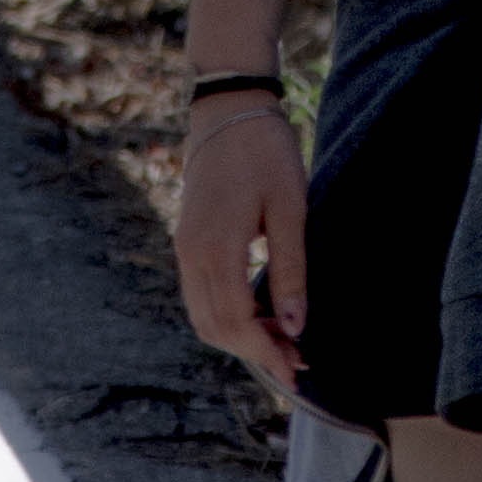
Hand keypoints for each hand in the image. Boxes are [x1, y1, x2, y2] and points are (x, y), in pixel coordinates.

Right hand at [174, 91, 310, 386]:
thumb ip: (290, 270)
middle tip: (297, 358)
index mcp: (215, 248)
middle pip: (214, 328)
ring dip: (240, 336)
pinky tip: (262, 311)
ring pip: (204, 316)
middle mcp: (191, 254)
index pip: (236, 322)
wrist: (228, 109)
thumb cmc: (266, 152)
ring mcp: (184, 248)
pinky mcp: (188, 241)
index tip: (296, 372)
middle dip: (254, 351)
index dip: (266, 352)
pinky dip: (228, 314)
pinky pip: (201, 295)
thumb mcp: (290, 208)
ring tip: (283, 338)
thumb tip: (294, 326)